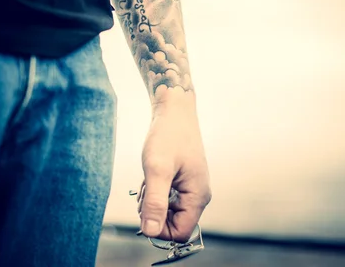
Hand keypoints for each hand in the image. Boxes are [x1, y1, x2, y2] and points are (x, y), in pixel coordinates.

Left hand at [137, 93, 211, 242]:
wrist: (174, 111)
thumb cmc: (168, 135)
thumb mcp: (157, 169)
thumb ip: (155, 202)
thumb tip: (150, 232)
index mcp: (198, 196)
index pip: (179, 233)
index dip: (158, 227)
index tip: (146, 207)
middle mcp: (198, 196)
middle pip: (172, 224)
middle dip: (154, 211)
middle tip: (148, 186)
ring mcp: (191, 189)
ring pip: (167, 211)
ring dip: (152, 200)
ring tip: (150, 177)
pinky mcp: (183, 182)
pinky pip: (166, 199)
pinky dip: (154, 191)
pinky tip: (152, 175)